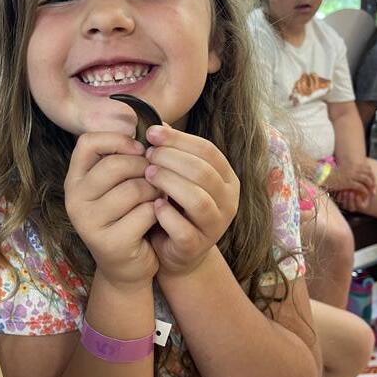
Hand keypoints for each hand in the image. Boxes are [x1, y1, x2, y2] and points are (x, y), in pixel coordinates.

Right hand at [64, 132, 159, 287]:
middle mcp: (74, 200)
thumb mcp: (120, 185)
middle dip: (145, 167)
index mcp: (75, 180)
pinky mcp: (109, 242)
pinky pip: (145, 213)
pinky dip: (158, 212)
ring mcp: (88, 223)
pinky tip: (158, 217)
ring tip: (159, 197)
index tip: (139, 149)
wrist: (128, 267)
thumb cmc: (128, 216)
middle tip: (157, 177)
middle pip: (115, 165)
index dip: (117, 139)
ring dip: (155, 191)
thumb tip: (154, 124)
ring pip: (134, 189)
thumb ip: (126, 157)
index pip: (87, 143)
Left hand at [143, 125, 239, 274]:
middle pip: (203, 172)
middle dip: (172, 159)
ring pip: (197, 199)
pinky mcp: (198, 247)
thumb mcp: (177, 176)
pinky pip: (184, 229)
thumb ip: (172, 152)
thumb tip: (157, 124)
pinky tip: (152, 204)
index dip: (179, 139)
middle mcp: (228, 201)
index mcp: (227, 178)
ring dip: (169, 183)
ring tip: (148, 174)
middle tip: (147, 155)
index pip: (208, 151)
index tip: (152, 133)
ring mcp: (216, 226)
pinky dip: (166, 215)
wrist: (176, 252)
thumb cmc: (176, 207)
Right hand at [326, 160, 376, 195]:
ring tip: (370, 193)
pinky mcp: (348, 182)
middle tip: (374, 189)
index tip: (372, 181)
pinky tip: (363, 195)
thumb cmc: (333, 174)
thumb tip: (357, 175)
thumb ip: (352, 171)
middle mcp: (354, 169)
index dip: (372, 175)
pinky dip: (364, 192)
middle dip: (373, 181)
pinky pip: (360, 187)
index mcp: (353, 165)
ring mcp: (351, 175)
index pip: (368, 168)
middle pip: (369, 174)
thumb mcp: (344, 170)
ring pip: (367, 180)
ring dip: (370, 187)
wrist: (324, 176)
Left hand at [334, 189, 370, 212]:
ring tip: (345, 191)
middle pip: (351, 208)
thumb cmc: (363, 188)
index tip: (357, 195)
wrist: (354, 187)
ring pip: (344, 205)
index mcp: (362, 205)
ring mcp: (347, 204)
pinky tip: (340, 191)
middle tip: (351, 192)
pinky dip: (339, 196)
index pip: (360, 206)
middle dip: (351, 200)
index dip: (358, 202)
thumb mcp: (369, 188)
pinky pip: (338, 201)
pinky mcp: (340, 201)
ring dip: (344, 198)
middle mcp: (354, 206)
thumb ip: (374, 188)